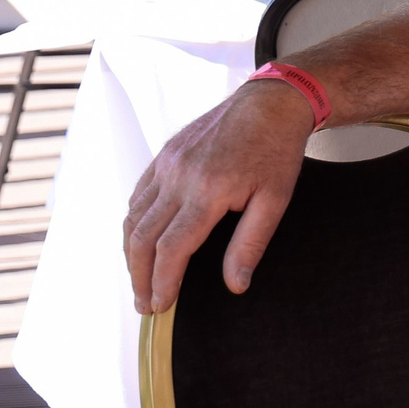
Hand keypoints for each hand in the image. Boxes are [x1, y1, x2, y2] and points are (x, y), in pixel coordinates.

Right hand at [124, 78, 314, 314]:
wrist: (271, 102)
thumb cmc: (277, 151)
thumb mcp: (275, 200)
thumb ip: (250, 244)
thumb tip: (235, 286)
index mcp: (208, 190)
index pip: (171, 248)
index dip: (162, 282)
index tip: (161, 306)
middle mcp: (179, 176)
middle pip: (142, 238)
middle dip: (140, 277)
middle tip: (146, 304)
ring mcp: (168, 163)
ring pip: (133, 217)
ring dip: (131, 254)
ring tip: (140, 280)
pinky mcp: (165, 154)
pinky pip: (138, 195)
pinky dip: (133, 223)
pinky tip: (141, 241)